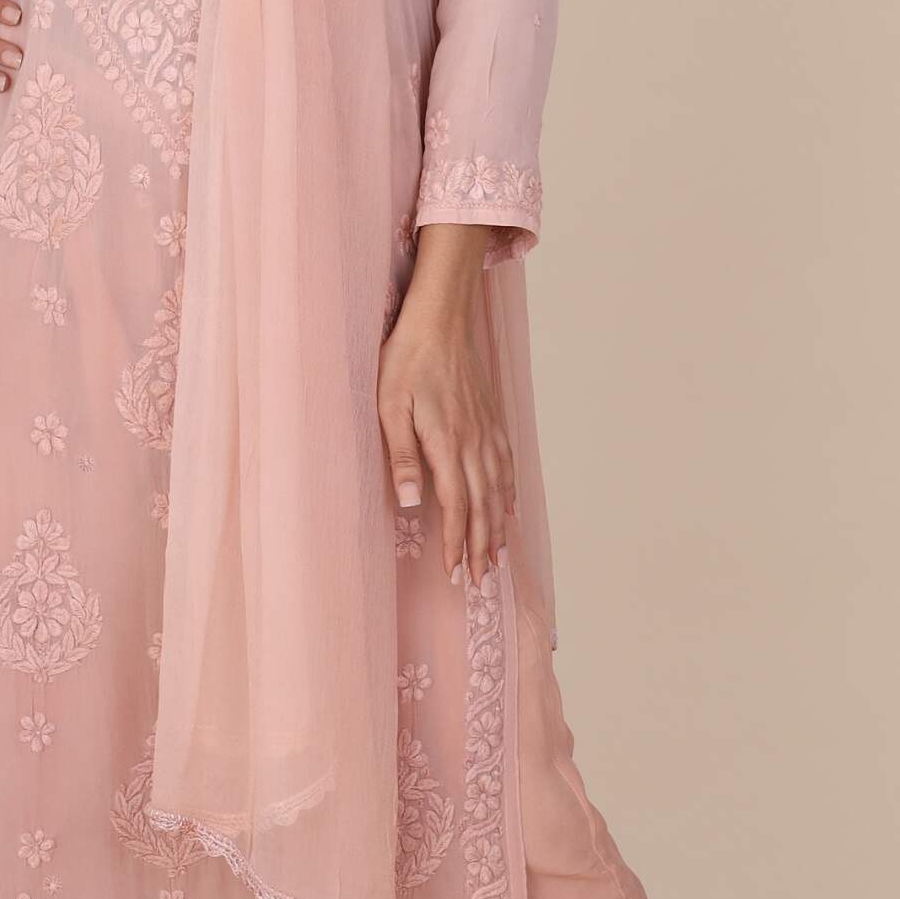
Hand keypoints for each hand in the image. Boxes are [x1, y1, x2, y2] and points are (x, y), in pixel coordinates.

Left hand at [377, 254, 514, 589]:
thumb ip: (402, 456)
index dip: (457, 543)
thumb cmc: (406, 359)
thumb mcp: (389, 406)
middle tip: (482, 581)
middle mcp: (473, 444)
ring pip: (498, 490)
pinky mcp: (491, 418)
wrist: (441, 317)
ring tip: (497, 557)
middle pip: (482, 507)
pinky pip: (506, 465)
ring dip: (497, 527)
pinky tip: (509, 508)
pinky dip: (509, 492)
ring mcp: (487, 431)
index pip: (456, 507)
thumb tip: (413, 503)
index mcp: (447, 444)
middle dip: (481, 547)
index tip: (457, 573)